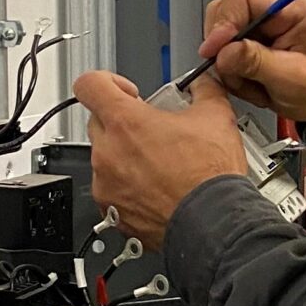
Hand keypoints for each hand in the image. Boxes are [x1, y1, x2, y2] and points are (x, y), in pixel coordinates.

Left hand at [74, 70, 247, 245]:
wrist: (213, 223)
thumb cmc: (210, 178)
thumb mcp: (216, 116)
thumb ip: (204, 90)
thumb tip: (204, 84)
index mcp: (125, 123)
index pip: (89, 85)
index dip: (106, 82)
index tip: (126, 92)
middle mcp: (107, 153)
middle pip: (98, 122)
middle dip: (123, 122)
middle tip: (152, 130)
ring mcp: (106, 184)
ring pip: (105, 158)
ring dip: (126, 156)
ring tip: (159, 163)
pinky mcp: (112, 211)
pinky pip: (111, 190)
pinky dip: (128, 187)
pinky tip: (156, 187)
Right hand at [200, 0, 305, 128]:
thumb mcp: (293, 78)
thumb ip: (257, 62)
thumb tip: (224, 53)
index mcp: (291, 3)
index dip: (223, 22)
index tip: (215, 50)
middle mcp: (274, 3)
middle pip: (224, 12)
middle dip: (225, 49)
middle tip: (240, 75)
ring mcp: (261, 18)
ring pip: (220, 33)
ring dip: (230, 64)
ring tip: (255, 82)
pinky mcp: (252, 34)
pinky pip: (225, 48)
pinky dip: (233, 69)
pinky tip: (254, 80)